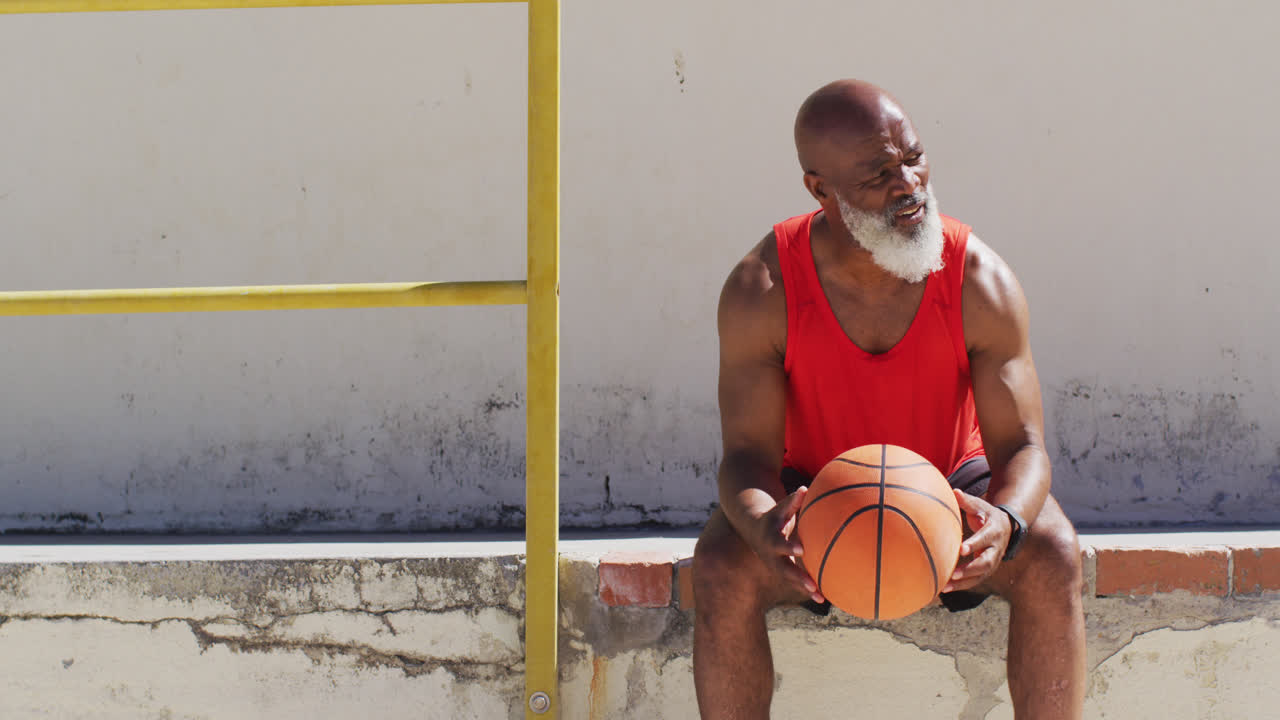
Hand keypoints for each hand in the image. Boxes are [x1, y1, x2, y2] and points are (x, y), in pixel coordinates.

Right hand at [746, 486, 825, 603]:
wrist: (754, 530)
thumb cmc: (774, 516)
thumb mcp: (780, 508)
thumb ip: (792, 501)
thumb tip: (804, 489)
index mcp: (771, 539)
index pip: (779, 544)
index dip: (788, 547)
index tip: (801, 550)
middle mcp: (771, 556)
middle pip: (784, 569)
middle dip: (797, 577)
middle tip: (812, 585)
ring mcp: (776, 566)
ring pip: (790, 579)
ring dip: (805, 588)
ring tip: (821, 597)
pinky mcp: (782, 572)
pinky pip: (795, 582)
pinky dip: (808, 589)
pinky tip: (823, 597)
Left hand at [942, 489, 1011, 592]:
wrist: (1006, 527)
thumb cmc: (987, 514)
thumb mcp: (980, 505)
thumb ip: (967, 501)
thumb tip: (955, 491)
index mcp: (994, 531)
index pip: (985, 539)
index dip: (975, 544)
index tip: (962, 549)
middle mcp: (996, 549)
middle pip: (986, 562)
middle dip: (970, 569)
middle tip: (954, 574)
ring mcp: (993, 561)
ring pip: (981, 575)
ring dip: (964, 582)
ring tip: (946, 586)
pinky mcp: (987, 569)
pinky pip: (976, 580)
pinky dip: (962, 586)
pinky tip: (946, 589)